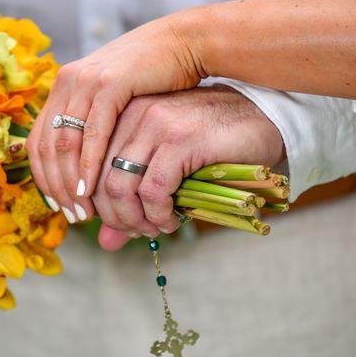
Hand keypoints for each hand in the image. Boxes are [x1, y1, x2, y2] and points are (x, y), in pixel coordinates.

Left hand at [27, 14, 204, 221]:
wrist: (181, 45)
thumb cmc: (151, 85)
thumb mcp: (116, 112)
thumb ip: (98, 147)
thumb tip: (87, 185)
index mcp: (63, 89)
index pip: (38, 141)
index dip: (43, 178)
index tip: (57, 206)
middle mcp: (68, 83)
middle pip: (48, 146)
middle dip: (57, 188)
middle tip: (73, 216)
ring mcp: (87, 81)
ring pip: (66, 142)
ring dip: (71, 182)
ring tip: (84, 210)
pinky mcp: (111, 83)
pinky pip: (94, 132)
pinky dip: (90, 164)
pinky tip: (93, 187)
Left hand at [93, 86, 285, 250]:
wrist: (266, 119)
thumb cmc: (213, 145)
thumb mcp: (166, 172)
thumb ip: (132, 205)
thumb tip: (105, 243)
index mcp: (124, 115)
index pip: (89, 169)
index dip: (99, 206)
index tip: (121, 225)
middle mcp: (134, 114)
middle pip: (100, 180)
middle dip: (115, 218)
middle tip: (137, 232)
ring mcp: (157, 123)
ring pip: (122, 186)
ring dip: (135, 220)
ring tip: (155, 228)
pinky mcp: (183, 139)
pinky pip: (155, 190)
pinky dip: (158, 215)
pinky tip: (172, 221)